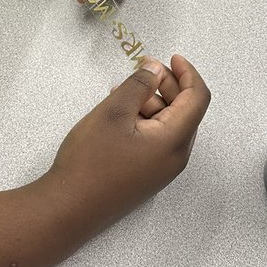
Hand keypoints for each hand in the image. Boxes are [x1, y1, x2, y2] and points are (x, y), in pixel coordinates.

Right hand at [47, 56, 210, 223]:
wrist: (68, 208)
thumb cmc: (90, 160)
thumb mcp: (113, 112)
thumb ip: (138, 86)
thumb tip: (156, 70)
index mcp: (174, 141)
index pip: (197, 99)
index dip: (188, 73)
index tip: (171, 57)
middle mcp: (175, 157)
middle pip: (185, 111)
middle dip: (167, 85)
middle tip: (142, 68)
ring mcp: (161, 170)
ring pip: (168, 125)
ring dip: (152, 102)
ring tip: (123, 90)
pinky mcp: (146, 176)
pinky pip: (156, 140)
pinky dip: (144, 120)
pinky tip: (120, 112)